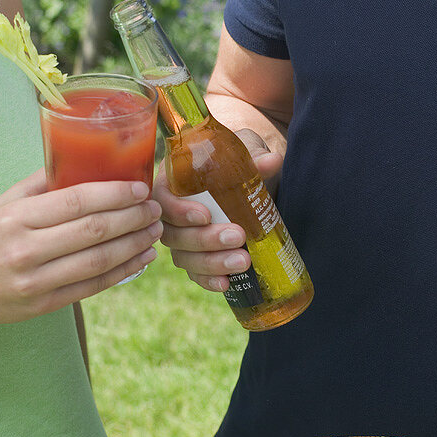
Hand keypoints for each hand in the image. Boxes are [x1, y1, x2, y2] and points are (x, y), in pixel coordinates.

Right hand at [0, 169, 162, 334]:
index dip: (114, 194)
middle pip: (93, 231)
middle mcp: (26, 250)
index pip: (75, 201)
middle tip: (156, 207)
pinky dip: (123, 272)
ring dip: (134, 244)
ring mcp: (36, 281)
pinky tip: (142, 258)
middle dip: (132, 217)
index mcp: (15, 218)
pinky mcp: (44, 304)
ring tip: (155, 230)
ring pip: (98, 260)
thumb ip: (38, 185)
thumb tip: (79, 159)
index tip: (139, 188)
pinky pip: (93, 286)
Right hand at [153, 130, 282, 292]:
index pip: (163, 199)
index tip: (206, 215)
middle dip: (205, 240)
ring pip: (184, 257)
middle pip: (174, 234)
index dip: (179, 211)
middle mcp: (173, 212)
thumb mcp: (244, 152)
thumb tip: (272, 161)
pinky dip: (209, 280)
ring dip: (211, 263)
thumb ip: (254, 157)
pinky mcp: (197, 256)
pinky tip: (227, 283)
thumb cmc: (237, 161)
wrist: (248, 179)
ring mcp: (183, 238)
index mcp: (174, 181)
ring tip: (242, 262)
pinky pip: (195, 273)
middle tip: (238, 236)